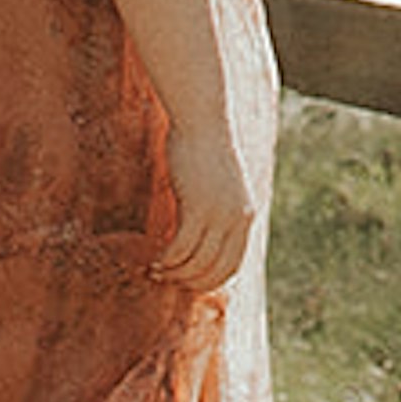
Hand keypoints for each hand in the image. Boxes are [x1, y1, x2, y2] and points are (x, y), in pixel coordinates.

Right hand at [150, 112, 259, 295]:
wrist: (203, 119)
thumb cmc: (206, 146)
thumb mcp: (218, 183)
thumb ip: (216, 207)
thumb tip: (203, 226)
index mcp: (246, 215)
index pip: (233, 265)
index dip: (210, 280)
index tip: (189, 283)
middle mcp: (237, 219)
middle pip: (216, 270)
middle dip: (192, 282)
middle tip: (170, 282)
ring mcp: (219, 215)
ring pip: (196, 262)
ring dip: (175, 272)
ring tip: (157, 271)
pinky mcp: (198, 208)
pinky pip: (181, 247)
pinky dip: (168, 258)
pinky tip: (154, 259)